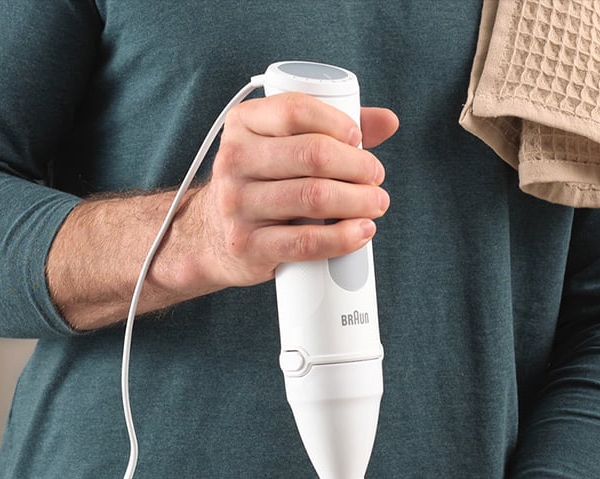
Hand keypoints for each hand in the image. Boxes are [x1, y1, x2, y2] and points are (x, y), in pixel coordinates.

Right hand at [156, 93, 398, 295]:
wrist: (211, 236)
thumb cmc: (261, 185)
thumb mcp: (281, 148)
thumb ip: (330, 130)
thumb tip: (388, 122)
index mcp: (243, 124)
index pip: (296, 111)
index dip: (338, 123)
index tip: (360, 141)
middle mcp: (234, 160)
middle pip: (312, 156)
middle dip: (358, 166)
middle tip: (376, 179)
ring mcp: (238, 205)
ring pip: (313, 198)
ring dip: (358, 201)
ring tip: (377, 204)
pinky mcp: (248, 245)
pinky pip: (305, 242)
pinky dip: (342, 238)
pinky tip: (362, 232)